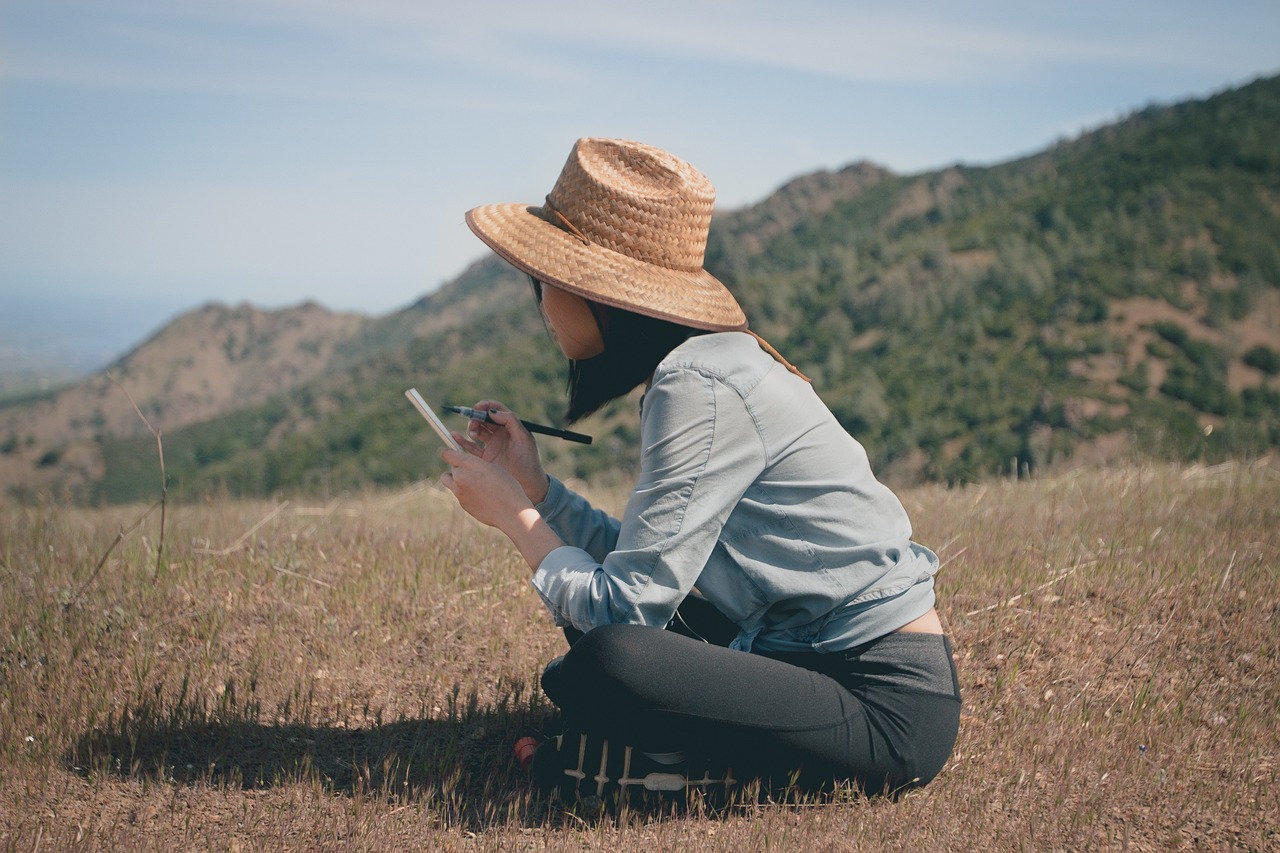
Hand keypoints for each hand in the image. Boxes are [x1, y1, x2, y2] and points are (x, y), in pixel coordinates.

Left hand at [439, 445, 564, 569]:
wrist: (510, 511)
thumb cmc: (506, 485)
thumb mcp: (492, 467)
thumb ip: (475, 463)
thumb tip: (462, 464)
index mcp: (469, 464)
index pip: (447, 454)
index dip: (450, 453)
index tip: (453, 454)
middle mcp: (460, 477)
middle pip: (451, 468)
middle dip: (459, 468)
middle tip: (473, 470)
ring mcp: (459, 492)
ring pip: (451, 482)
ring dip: (458, 480)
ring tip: (474, 483)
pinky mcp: (463, 504)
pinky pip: (459, 495)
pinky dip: (466, 493)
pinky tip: (481, 496)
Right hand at [453, 400, 548, 502]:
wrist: (527, 484)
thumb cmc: (528, 460)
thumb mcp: (523, 438)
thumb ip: (510, 421)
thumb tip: (492, 411)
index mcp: (510, 427)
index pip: (496, 410)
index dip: (485, 406)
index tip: (477, 407)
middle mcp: (500, 434)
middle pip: (483, 419)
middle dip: (476, 417)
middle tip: (474, 423)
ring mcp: (491, 445)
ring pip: (476, 431)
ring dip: (471, 428)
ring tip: (472, 433)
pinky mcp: (484, 458)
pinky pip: (470, 447)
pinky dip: (461, 440)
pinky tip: (455, 436)